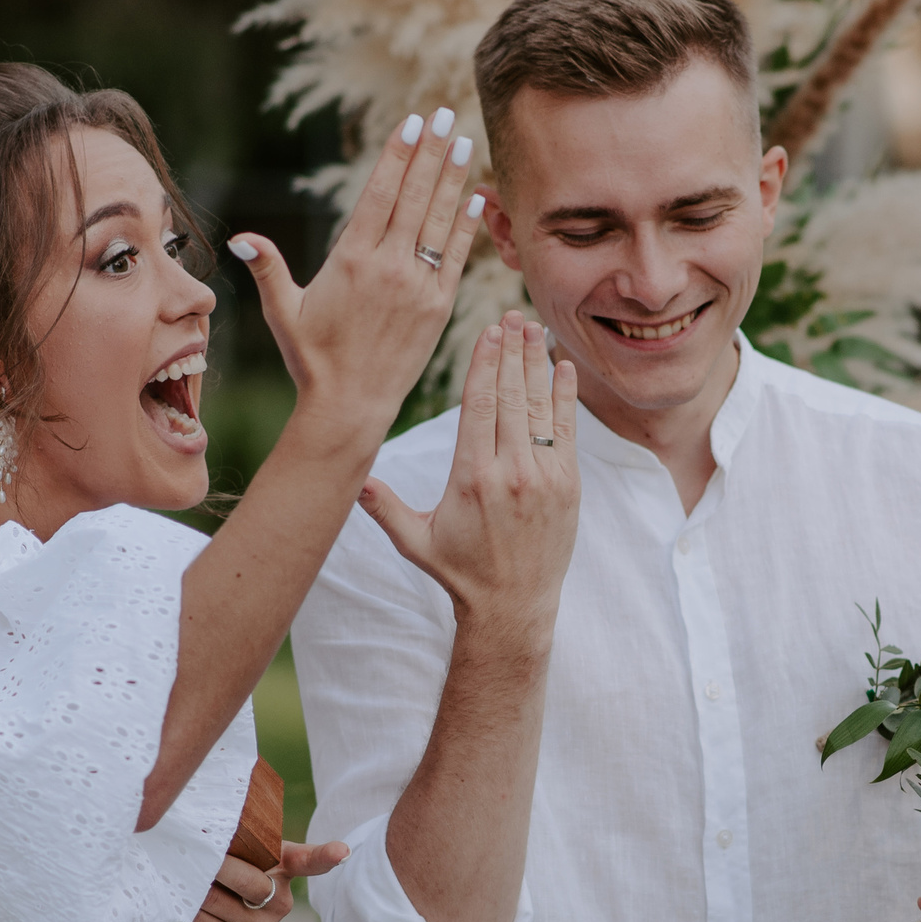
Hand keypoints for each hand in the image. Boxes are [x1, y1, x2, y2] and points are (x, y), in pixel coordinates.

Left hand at [162, 842, 346, 921]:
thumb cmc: (217, 877)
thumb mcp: (232, 853)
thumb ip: (237, 838)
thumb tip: (216, 825)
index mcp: (285, 869)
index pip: (310, 861)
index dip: (327, 856)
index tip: (342, 852)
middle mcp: (280, 899)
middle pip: (250, 881)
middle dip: (218, 865)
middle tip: (196, 851)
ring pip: (221, 900)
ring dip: (196, 886)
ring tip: (185, 875)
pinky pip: (207, 921)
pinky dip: (190, 907)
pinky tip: (186, 901)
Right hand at [227, 111, 482, 417]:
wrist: (350, 405)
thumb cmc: (311, 358)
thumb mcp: (283, 310)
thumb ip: (267, 268)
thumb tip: (241, 238)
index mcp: (350, 259)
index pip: (379, 193)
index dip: (397, 154)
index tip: (411, 122)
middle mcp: (388, 267)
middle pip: (413, 196)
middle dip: (429, 152)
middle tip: (444, 113)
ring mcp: (417, 286)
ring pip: (438, 220)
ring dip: (452, 178)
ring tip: (462, 141)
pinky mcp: (439, 308)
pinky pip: (456, 258)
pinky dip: (467, 227)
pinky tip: (476, 197)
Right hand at [359, 312, 579, 641]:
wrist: (512, 607)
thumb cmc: (458, 572)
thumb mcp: (414, 541)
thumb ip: (384, 507)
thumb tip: (352, 479)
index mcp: (471, 479)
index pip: (479, 407)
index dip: (485, 364)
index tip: (488, 332)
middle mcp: (511, 474)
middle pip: (510, 398)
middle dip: (511, 352)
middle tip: (512, 314)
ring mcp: (544, 479)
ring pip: (539, 409)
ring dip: (537, 365)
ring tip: (534, 329)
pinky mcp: (568, 487)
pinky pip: (566, 432)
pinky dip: (565, 398)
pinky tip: (563, 368)